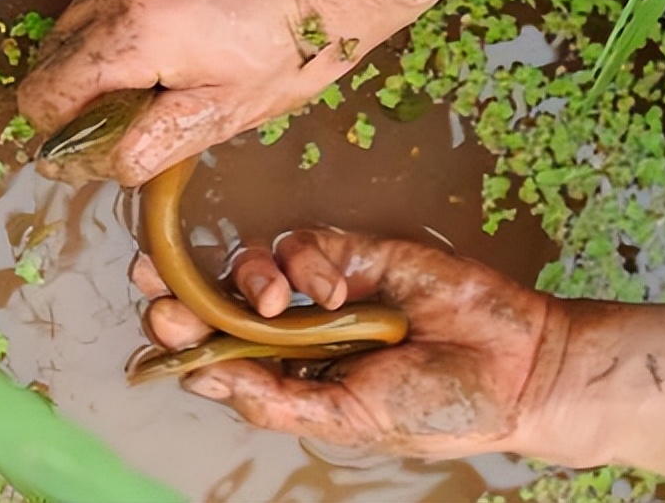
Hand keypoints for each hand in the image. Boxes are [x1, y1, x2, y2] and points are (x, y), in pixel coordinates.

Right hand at [17, 0, 432, 186]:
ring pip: (73, 23)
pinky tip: (175, 32)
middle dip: (83, 95)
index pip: (45, 94)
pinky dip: (119, 21)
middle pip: (51, 58)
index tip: (99, 145)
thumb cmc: (300, 39)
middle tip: (146, 110)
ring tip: (168, 69)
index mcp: (133, 32)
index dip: (64, 132)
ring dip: (100, 57)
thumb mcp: (230, 110)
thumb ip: (153, 142)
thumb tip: (100, 165)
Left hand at [131, 229, 570, 459]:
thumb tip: (202, 377)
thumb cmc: (434, 407)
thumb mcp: (347, 418)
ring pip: (254, 266)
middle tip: (151, 278)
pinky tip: (337, 288)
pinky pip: (305, 244)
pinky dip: (310, 262)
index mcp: (291, 380)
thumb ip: (277, 398)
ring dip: (250, 278)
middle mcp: (299, 334)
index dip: (182, 336)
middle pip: (220, 302)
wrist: (514, 366)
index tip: (156, 323)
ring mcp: (325, 290)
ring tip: (276, 302)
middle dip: (183, 288)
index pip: (219, 355)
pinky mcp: (355, 252)